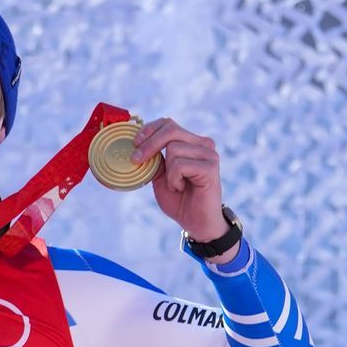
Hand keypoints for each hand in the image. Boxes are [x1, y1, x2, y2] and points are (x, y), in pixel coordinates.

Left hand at [132, 118, 226, 241]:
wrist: (196, 222)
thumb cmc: (179, 199)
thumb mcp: (160, 176)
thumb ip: (154, 159)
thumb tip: (136, 145)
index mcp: (191, 142)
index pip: (168, 124)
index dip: (149, 129)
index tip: (134, 142)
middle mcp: (203, 144)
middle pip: (170, 130)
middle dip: (149, 145)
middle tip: (136, 160)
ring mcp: (209, 154)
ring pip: (174, 149)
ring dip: (167, 172)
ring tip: (175, 185)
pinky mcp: (211, 167)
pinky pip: (180, 165)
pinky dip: (174, 179)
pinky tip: (182, 188)